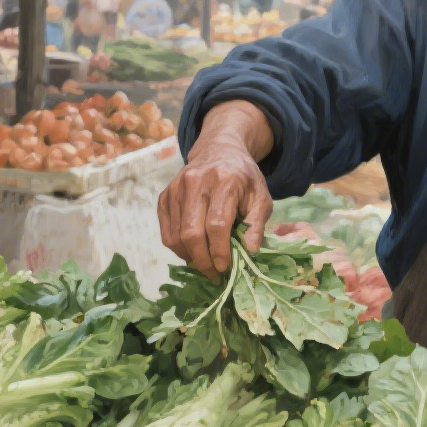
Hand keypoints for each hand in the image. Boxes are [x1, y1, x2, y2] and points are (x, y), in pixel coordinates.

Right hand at [157, 105, 274, 280]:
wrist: (219, 151)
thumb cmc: (244, 178)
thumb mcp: (261, 197)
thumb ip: (257, 224)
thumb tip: (250, 252)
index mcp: (224, 181)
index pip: (216, 224)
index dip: (219, 251)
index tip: (225, 268)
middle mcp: (195, 182)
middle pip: (191, 232)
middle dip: (202, 260)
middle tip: (214, 275)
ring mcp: (176, 188)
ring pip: (175, 235)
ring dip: (189, 258)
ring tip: (204, 267)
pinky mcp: (165, 196)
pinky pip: (166, 231)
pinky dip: (178, 248)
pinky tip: (192, 253)